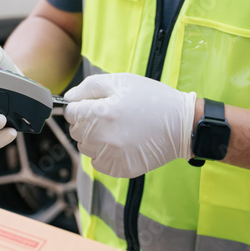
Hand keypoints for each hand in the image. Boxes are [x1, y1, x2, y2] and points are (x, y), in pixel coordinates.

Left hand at [63, 73, 196, 177]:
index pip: (70, 113)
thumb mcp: (121, 81)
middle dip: (87, 121)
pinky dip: (105, 153)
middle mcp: (102, 138)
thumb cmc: (152, 99)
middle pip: (76, 131)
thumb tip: (68, 98)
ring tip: (118, 128)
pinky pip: (98, 162)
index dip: (81, 106)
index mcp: (100, 114)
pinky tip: (122, 142)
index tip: (95, 105)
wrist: (182, 125)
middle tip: (111, 115)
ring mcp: (110, 156)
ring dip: (95, 138)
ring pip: (86, 147)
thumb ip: (89, 87)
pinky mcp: (119, 169)